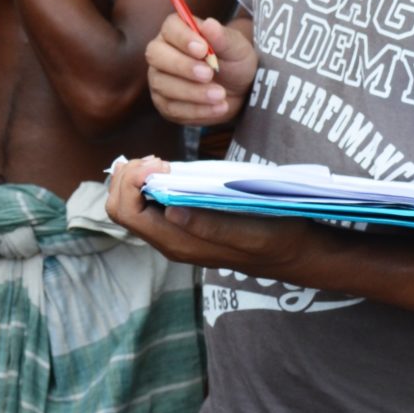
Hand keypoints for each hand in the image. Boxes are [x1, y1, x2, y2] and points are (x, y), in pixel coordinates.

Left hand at [105, 156, 324, 276]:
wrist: (293, 254)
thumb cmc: (277, 239)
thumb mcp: (250, 232)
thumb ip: (209, 226)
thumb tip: (169, 210)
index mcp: (179, 245)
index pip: (127, 212)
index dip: (131, 181)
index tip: (159, 161)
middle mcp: (168, 243)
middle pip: (120, 208)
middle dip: (127, 177)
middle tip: (157, 158)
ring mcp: (173, 236)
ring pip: (131, 206)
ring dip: (136, 179)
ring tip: (161, 162)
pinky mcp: (181, 227)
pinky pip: (148, 205)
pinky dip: (147, 183)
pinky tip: (167, 170)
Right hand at [144, 13, 256, 125]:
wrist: (240, 91)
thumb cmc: (234, 62)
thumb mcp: (237, 48)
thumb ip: (223, 37)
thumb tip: (210, 24)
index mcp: (177, 31)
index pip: (170, 28)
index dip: (183, 38)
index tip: (203, 49)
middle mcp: (162, 52)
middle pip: (156, 55)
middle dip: (182, 66)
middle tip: (209, 74)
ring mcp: (159, 79)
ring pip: (163, 84)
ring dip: (193, 92)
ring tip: (220, 94)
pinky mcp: (164, 103)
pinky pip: (172, 108)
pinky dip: (197, 110)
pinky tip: (218, 107)